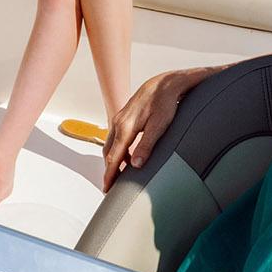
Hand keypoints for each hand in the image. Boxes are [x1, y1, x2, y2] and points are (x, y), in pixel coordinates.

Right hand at [101, 68, 211, 190]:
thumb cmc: (165, 104)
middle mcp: (118, 123)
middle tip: (110, 187)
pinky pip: (115, 138)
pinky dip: (115, 150)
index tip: (107, 188)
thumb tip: (136, 165)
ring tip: (116, 175)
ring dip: (111, 160)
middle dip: (108, 170)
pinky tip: (123, 156)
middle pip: (108, 152)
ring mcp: (119, 119)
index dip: (110, 174)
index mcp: (126, 128)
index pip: (114, 157)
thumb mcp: (160, 126)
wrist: (164, 84)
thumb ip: (147, 145)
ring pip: (110, 144)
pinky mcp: (123, 118)